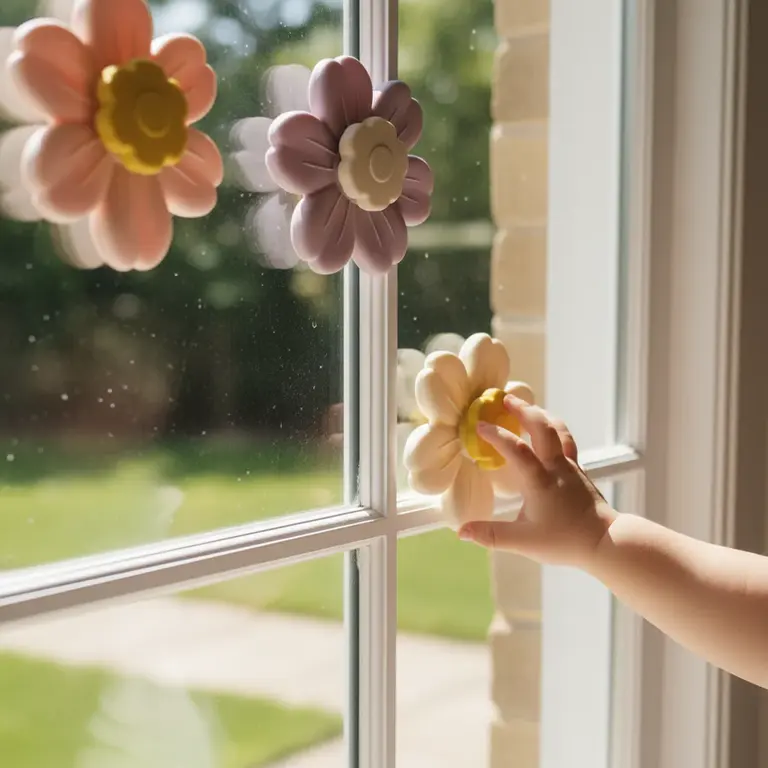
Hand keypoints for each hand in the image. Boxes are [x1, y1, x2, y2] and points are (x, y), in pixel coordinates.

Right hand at [457, 395, 616, 568]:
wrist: (605, 543)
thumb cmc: (564, 542)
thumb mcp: (523, 542)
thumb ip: (491, 535)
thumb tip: (461, 532)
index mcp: (540, 481)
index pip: (516, 449)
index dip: (496, 435)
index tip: (479, 425)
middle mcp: (556, 467)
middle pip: (542, 427)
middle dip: (523, 409)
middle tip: (505, 398)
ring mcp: (571, 466)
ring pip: (558, 430)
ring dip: (540, 414)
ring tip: (526, 407)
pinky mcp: (579, 470)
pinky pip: (566, 440)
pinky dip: (553, 429)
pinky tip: (547, 431)